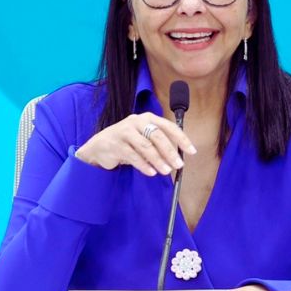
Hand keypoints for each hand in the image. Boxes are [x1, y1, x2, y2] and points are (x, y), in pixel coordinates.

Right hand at [74, 112, 195, 176]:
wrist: (99, 146)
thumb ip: (159, 143)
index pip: (168, 126)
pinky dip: (144, 165)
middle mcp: (136, 121)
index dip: (181, 139)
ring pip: (146, 146)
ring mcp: (124, 132)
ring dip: (158, 160)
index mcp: (148, 118)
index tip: (192, 151)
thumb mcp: (144, 138)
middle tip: (178, 165)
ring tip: (166, 171)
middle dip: (170, 151)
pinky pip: (133, 156)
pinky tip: (151, 172)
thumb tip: (178, 157)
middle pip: (157, 136)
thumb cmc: (127, 142)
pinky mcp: (115, 144)